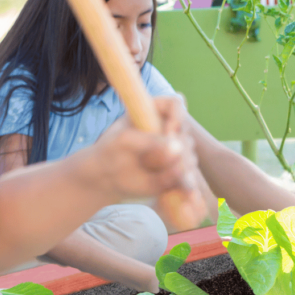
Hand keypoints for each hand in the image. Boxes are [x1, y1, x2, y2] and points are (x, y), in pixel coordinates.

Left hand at [86, 95, 200, 204]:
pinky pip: (188, 177)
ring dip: (176, 167)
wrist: (105, 177)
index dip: (177, 116)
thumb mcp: (124, 141)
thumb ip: (150, 142)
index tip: (169, 132)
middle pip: (185, 133)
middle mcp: (170, 128)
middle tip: (149, 161)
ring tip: (152, 174)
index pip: (177, 104)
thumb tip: (178, 149)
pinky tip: (184, 190)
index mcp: (156, 111)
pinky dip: (187, 184)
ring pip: (189, 157)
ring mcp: (176, 151)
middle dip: (173, 148)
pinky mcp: (176, 171)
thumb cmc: (110, 151)